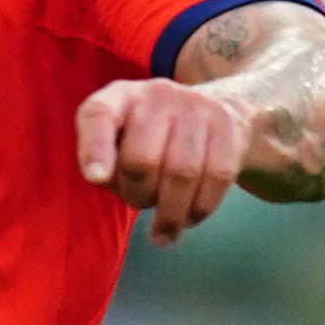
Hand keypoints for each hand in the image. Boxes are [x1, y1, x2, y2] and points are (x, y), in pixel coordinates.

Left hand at [74, 75, 250, 242]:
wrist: (213, 111)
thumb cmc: (148, 141)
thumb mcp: (115, 145)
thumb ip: (101, 164)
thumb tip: (101, 176)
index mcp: (119, 98)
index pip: (98, 115)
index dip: (94, 149)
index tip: (97, 179)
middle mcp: (157, 94)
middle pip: (141, 159)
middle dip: (138, 195)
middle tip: (140, 203)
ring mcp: (196, 106)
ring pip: (182, 172)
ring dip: (170, 212)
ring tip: (164, 229)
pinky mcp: (230, 125)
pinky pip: (216, 176)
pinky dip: (200, 207)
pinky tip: (189, 219)